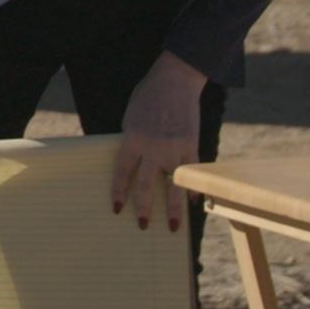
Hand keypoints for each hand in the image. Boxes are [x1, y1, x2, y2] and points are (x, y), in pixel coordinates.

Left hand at [111, 51, 206, 232]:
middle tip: (142, 225)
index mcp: (132, 139)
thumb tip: (133, 166)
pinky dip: (193, 189)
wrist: (174, 81)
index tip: (116, 208)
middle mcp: (153, 147)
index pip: (122, 172)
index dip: (119, 192)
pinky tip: (193, 203)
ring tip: (174, 227)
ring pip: (174, 185)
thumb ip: (132, 142)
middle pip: (146, 184)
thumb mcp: (130, 118)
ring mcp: (174, 147)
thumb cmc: (147, 98)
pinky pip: (192, 173)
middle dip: (144, 207)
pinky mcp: (192, 144)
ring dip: (174, 208)